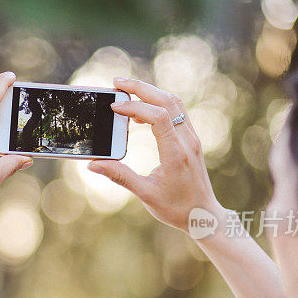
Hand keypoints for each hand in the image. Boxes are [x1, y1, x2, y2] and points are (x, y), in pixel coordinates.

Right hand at [87, 77, 222, 232]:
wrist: (203, 215)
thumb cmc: (176, 208)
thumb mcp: (145, 194)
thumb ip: (120, 176)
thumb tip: (94, 164)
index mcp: (176, 154)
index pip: (158, 117)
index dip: (135, 107)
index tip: (114, 109)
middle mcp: (187, 141)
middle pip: (167, 101)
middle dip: (140, 88)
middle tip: (116, 82)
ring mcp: (192, 138)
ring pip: (174, 102)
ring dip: (150, 92)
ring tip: (126, 92)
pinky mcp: (191, 139)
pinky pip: (177, 111)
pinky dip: (159, 103)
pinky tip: (142, 110)